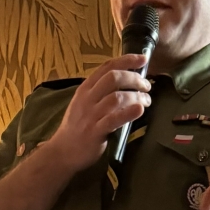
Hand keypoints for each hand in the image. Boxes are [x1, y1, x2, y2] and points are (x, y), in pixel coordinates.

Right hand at [47, 54, 151, 175]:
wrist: (63, 151)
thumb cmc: (77, 126)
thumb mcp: (84, 103)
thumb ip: (100, 92)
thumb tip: (126, 82)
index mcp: (86, 88)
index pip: (107, 67)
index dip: (127, 60)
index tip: (143, 59)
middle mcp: (88, 98)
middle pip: (114, 78)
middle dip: (134, 78)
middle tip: (147, 86)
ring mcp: (91, 115)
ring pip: (117, 97)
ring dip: (136, 96)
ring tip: (146, 101)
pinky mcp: (95, 131)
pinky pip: (113, 119)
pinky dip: (128, 113)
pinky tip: (139, 110)